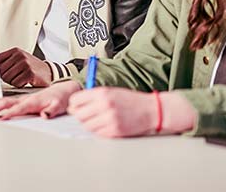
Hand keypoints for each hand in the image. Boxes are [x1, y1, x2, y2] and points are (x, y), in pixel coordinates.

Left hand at [0, 47, 51, 87]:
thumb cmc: (31, 68)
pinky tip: (26, 81)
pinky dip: (20, 85)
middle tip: (16, 76)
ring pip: (7, 78)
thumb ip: (5, 62)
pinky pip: (15, 83)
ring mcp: (25, 63)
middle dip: (6, 77)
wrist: (48, 72)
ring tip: (21, 78)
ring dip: (13, 82)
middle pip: (1, 71)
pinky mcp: (30, 73)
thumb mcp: (18, 60)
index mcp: (15, 51)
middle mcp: (19, 55)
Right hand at [0, 80, 80, 119]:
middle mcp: (25, 99)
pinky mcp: (21, 100)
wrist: (63, 90)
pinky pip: (5, 101)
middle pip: (5, 102)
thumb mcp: (60, 106)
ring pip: (2, 101)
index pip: (18, 108)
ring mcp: (22, 99)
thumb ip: (53, 110)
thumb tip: (45, 115)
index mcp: (33, 101)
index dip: (9, 114)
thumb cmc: (60, 99)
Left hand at [68, 88, 196, 137]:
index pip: (75, 100)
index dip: (74, 104)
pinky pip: (97, 133)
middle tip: (87, 115)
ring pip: (86, 125)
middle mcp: (104, 105)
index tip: (77, 106)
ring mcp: (109, 119)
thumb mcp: (111, 91)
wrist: (150, 110)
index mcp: (102, 92)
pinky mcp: (114, 131)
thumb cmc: (131, 100)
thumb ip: (93, 96)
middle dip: (80, 116)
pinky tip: (106, 125)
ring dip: (89, 124)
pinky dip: (99, 131)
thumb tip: (74, 106)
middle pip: (78, 114)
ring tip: (99, 120)